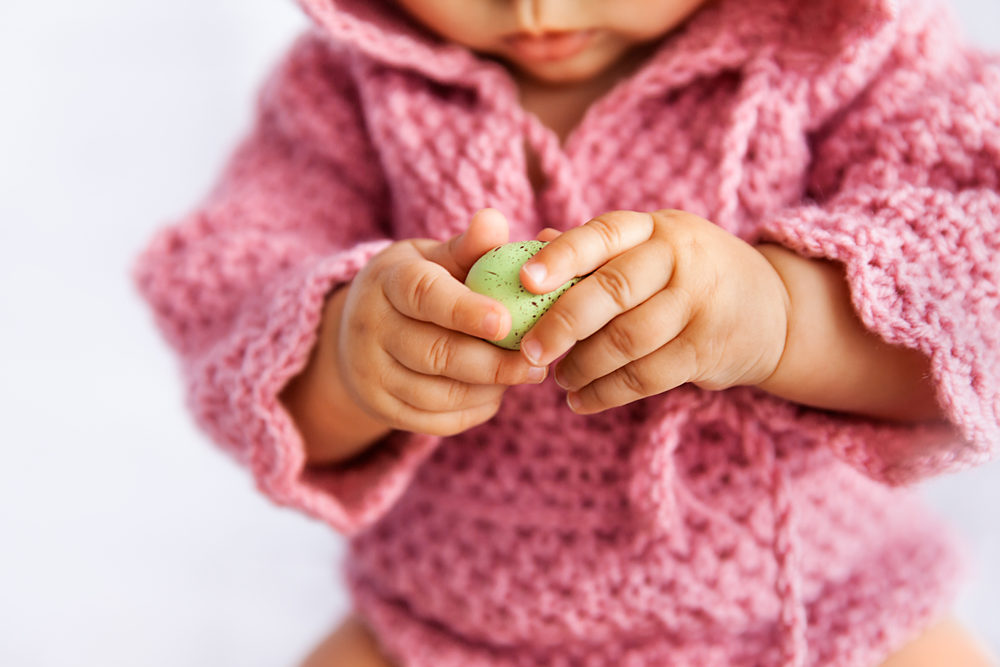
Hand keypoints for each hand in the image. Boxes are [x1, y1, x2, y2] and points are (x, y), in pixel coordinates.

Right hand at [338, 209, 547, 435]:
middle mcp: (370, 328)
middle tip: (538, 363)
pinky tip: (496, 393)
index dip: (464, 311)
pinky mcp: (380, 409)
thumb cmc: (417, 286)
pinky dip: (473, 411)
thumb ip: (468, 247)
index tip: (506, 323)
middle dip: (492, 363)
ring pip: (436, 394)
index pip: (424, 296)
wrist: (358, 332)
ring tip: (524, 375)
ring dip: (488, 389)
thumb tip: (495, 220)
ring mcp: (370, 374)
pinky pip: (434, 422)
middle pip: (434, 353)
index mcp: (387, 281)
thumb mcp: (433, 259)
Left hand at [517, 210, 789, 413]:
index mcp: (653, 229)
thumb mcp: (650, 250)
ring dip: (584, 366)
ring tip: (560, 379)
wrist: (774, 309)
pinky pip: (647, 377)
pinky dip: (607, 393)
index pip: (602, 234)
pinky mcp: (707, 349)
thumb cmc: (688, 276)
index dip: (562, 256)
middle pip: (613, 290)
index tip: (525, 281)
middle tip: (530, 351)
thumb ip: (596, 252)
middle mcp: (679, 258)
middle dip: (563, 324)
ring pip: (627, 340)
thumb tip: (531, 245)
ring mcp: (699, 304)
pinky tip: (583, 400)